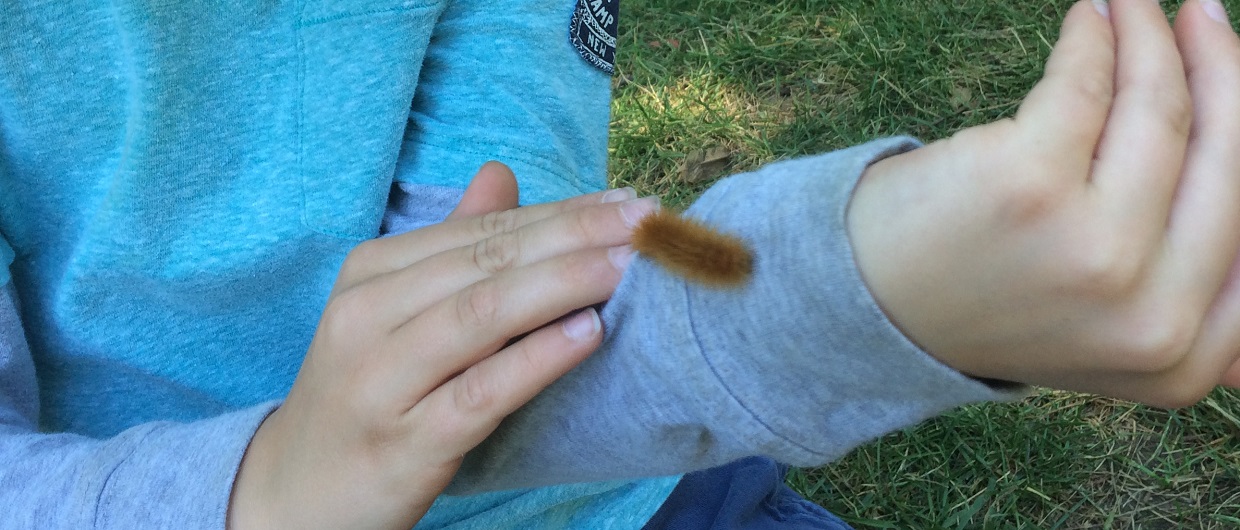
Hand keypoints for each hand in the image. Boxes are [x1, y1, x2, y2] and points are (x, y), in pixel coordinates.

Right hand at [227, 162, 659, 528]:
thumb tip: (502, 175)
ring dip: (562, 284)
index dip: (560, 212)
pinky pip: (480, 391)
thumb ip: (452, 244)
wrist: (296, 493)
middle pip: (486, 263)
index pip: (480, 231)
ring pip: (482, 316)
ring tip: (626, 267)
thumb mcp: (392, 310)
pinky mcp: (405, 442)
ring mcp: (382, 380)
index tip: (626, 201)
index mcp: (371, 273)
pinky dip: (536, 359)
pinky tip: (587, 334)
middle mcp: (368, 316)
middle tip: (644, 223)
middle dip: (573, 236)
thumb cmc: (363, 393)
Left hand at [846, 0, 1239, 406]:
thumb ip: (1186, 290)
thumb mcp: (1106, 328)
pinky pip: (1083, 83)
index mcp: (1182, 357)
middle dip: (1219, 69)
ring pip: (1157, 109)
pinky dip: (1091, 37)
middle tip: (1204, 17)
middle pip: (1224, 155)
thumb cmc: (991, 298)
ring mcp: (1094, 251)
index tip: (1228, 71)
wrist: (874, 311)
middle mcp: (1152, 317)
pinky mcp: (1029, 186)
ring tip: (1137, 7)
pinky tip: (1089, 18)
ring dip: (1152, 37)